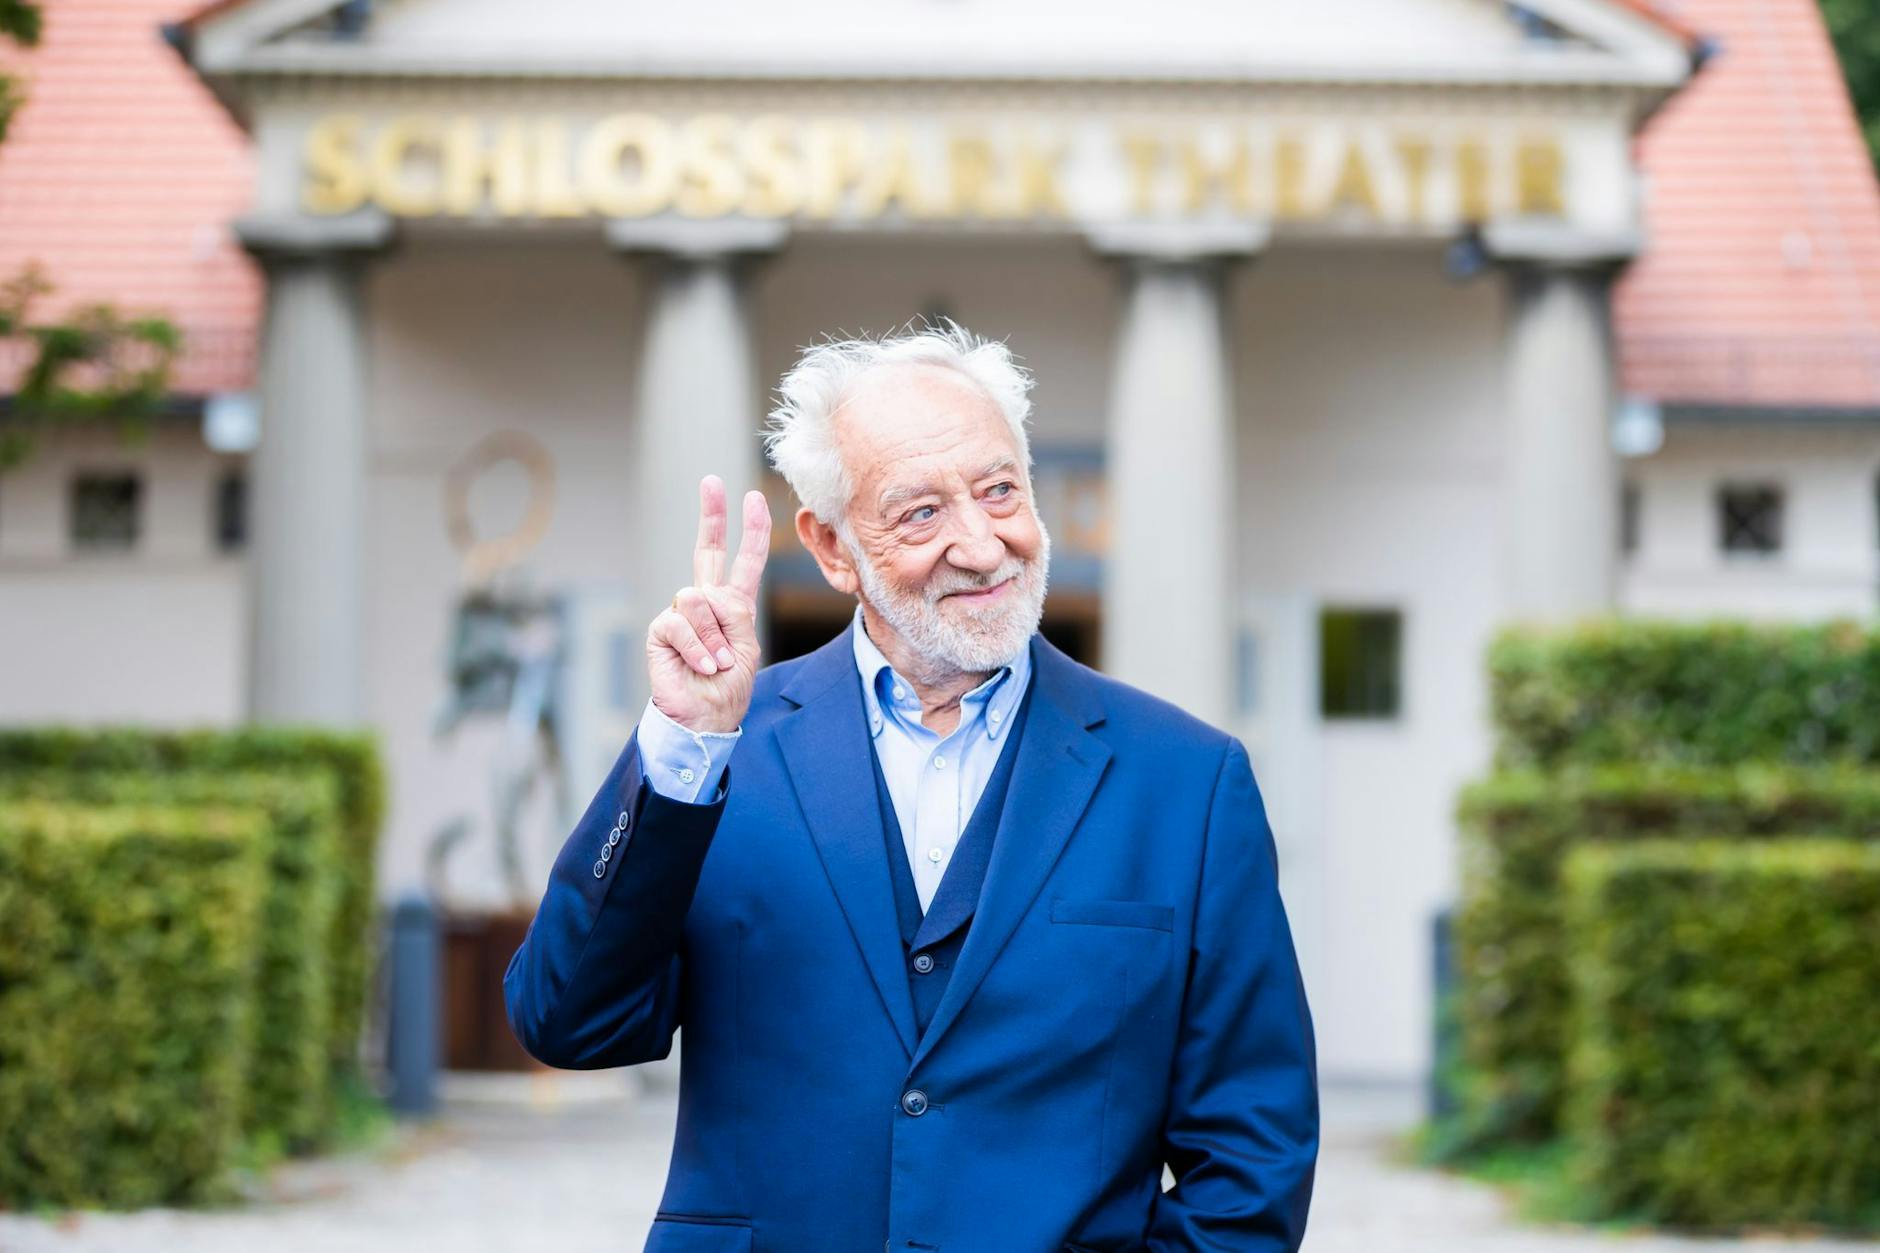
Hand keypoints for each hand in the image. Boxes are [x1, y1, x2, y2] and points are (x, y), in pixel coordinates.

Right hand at [646, 475, 771, 734]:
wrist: (704, 719)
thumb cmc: (728, 687)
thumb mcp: (746, 647)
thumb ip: (734, 615)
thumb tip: (705, 595)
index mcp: (733, 605)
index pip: (744, 561)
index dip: (752, 532)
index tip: (755, 500)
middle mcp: (705, 603)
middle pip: (708, 550)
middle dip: (711, 514)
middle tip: (711, 481)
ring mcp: (682, 614)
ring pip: (699, 598)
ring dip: (715, 636)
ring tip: (718, 663)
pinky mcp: (662, 630)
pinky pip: (682, 623)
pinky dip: (698, 648)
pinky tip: (702, 666)